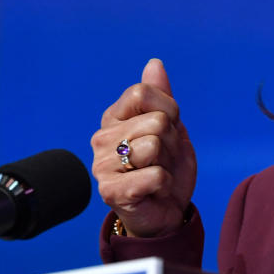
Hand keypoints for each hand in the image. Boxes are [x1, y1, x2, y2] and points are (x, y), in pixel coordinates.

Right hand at [91, 59, 196, 236]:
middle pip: (156, 121)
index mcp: (114, 118)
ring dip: (168, 163)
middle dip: (171, 142)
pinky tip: (154, 191)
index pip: (142, 92)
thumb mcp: (171, 126)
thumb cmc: (166, 165)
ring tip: (158, 174)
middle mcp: (102, 138)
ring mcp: (102, 165)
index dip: (168, 110)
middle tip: (162, 159)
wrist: (166, 210)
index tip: (167, 129)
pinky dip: (164, 184)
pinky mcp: (110, 191)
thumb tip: (154, 64)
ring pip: (155, 145)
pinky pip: (155, 175)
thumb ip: (161, 95)